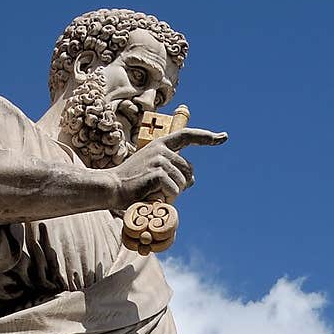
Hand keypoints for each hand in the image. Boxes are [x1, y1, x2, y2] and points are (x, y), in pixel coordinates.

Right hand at [110, 127, 227, 206]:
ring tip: (153, 193)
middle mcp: (161, 149)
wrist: (111, 188)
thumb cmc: (131, 184)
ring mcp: (159, 159)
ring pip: (182, 182)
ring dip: (172, 194)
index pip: (187, 136)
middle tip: (161, 191)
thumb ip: (172, 172)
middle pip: (189, 170)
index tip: (223, 137)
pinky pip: (174, 189)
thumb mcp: (153, 173)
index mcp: (160, 144)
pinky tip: (152, 196)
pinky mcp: (158, 172)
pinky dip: (166, 198)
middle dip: (181, 185)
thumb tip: (193, 180)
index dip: (206, 137)